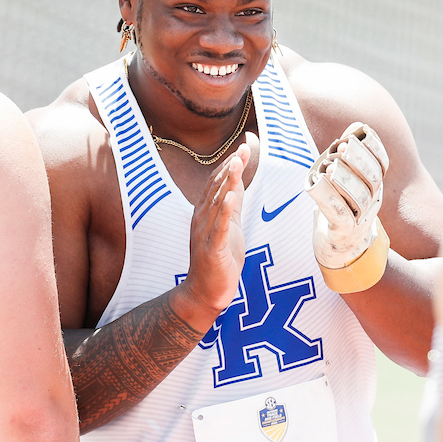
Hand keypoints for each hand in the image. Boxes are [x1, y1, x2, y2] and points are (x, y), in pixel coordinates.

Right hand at [175, 143, 249, 326]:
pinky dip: (223, 212)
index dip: (228, 165)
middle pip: (215, 189)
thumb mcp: (228, 227)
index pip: (216, 184)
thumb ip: (231, 205)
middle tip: (241, 149)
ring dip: (226, 183)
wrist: (205, 293)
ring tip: (236, 164)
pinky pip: (218, 228)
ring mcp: (205, 234)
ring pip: (216, 204)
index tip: (241, 148)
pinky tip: (228, 197)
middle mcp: (201, 220)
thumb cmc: (218, 260)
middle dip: (229, 168)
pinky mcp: (212, 250)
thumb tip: (236, 182)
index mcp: (205, 214)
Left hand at [305, 122, 388, 268]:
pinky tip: (317, 184)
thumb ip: (349, 154)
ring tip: (330, 166)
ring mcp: (360, 219)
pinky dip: (329, 197)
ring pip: (359, 198)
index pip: (382, 164)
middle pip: (372, 179)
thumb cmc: (341, 205)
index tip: (358, 130)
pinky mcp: (343, 233)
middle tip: (341, 146)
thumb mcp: (347, 178)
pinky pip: (339, 214)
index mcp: (374, 185)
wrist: (342, 249)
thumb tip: (356, 126)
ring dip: (344, 179)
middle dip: (358, 159)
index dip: (373, 146)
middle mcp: (372, 202)